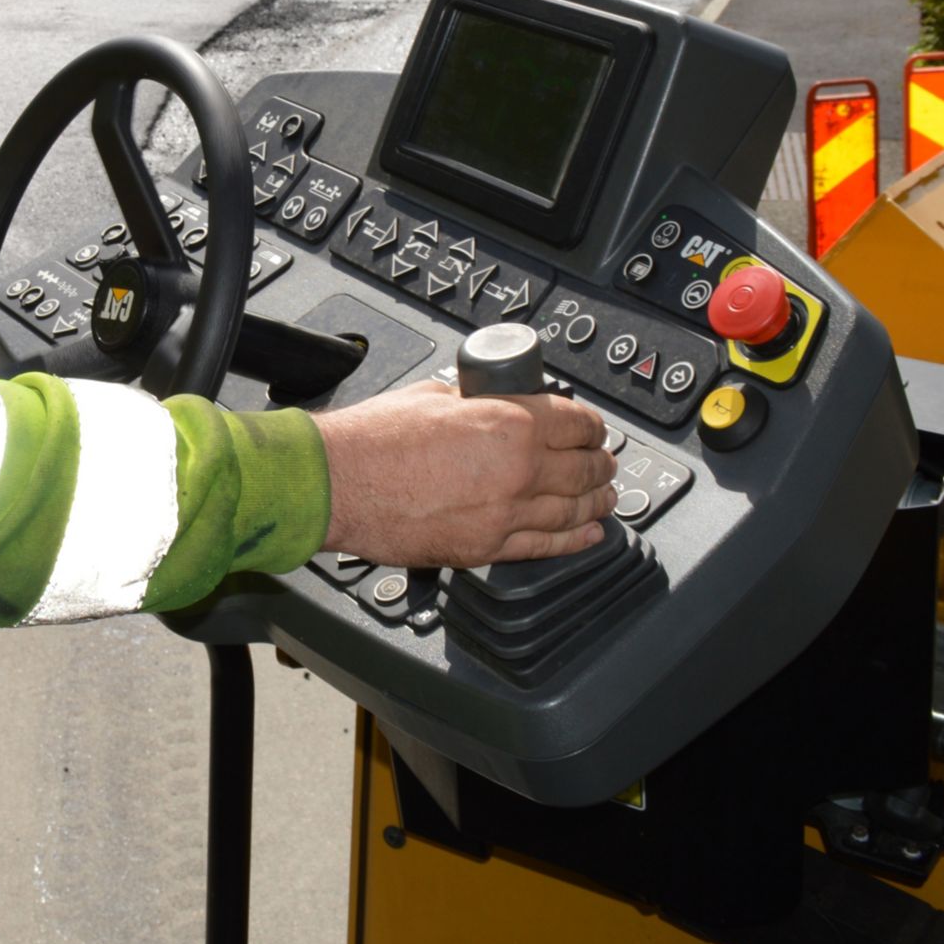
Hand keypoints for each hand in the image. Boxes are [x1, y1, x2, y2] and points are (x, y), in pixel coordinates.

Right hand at [313, 380, 615, 564]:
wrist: (339, 482)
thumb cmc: (374, 438)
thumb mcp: (433, 397)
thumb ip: (474, 404)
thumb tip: (488, 405)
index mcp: (509, 423)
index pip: (577, 423)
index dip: (593, 425)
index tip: (594, 429)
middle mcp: (518, 470)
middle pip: (584, 468)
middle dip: (600, 463)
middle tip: (604, 461)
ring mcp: (506, 514)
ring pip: (574, 509)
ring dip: (596, 501)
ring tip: (605, 496)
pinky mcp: (487, 547)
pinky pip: (546, 546)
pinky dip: (575, 539)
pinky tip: (588, 533)